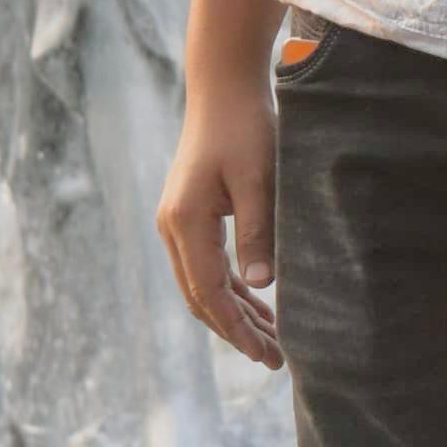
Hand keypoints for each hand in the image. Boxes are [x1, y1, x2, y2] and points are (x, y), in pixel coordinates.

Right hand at [156, 83, 281, 369]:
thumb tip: (260, 285)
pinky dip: (232, 288)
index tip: (266, 353)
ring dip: (235, 313)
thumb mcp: (258, 180)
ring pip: (203, 284)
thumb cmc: (245, 127)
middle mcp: (173, 228)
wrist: (223, 87)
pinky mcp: (190, 215)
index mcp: (185, 223)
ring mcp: (178, 222)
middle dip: (236, 331)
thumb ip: (257, 233)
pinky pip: (207, 264)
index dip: (237, 328)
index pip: (209, 293)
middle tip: (274, 359)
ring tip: (271, 341)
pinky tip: (257, 304)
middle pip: (201, 297)